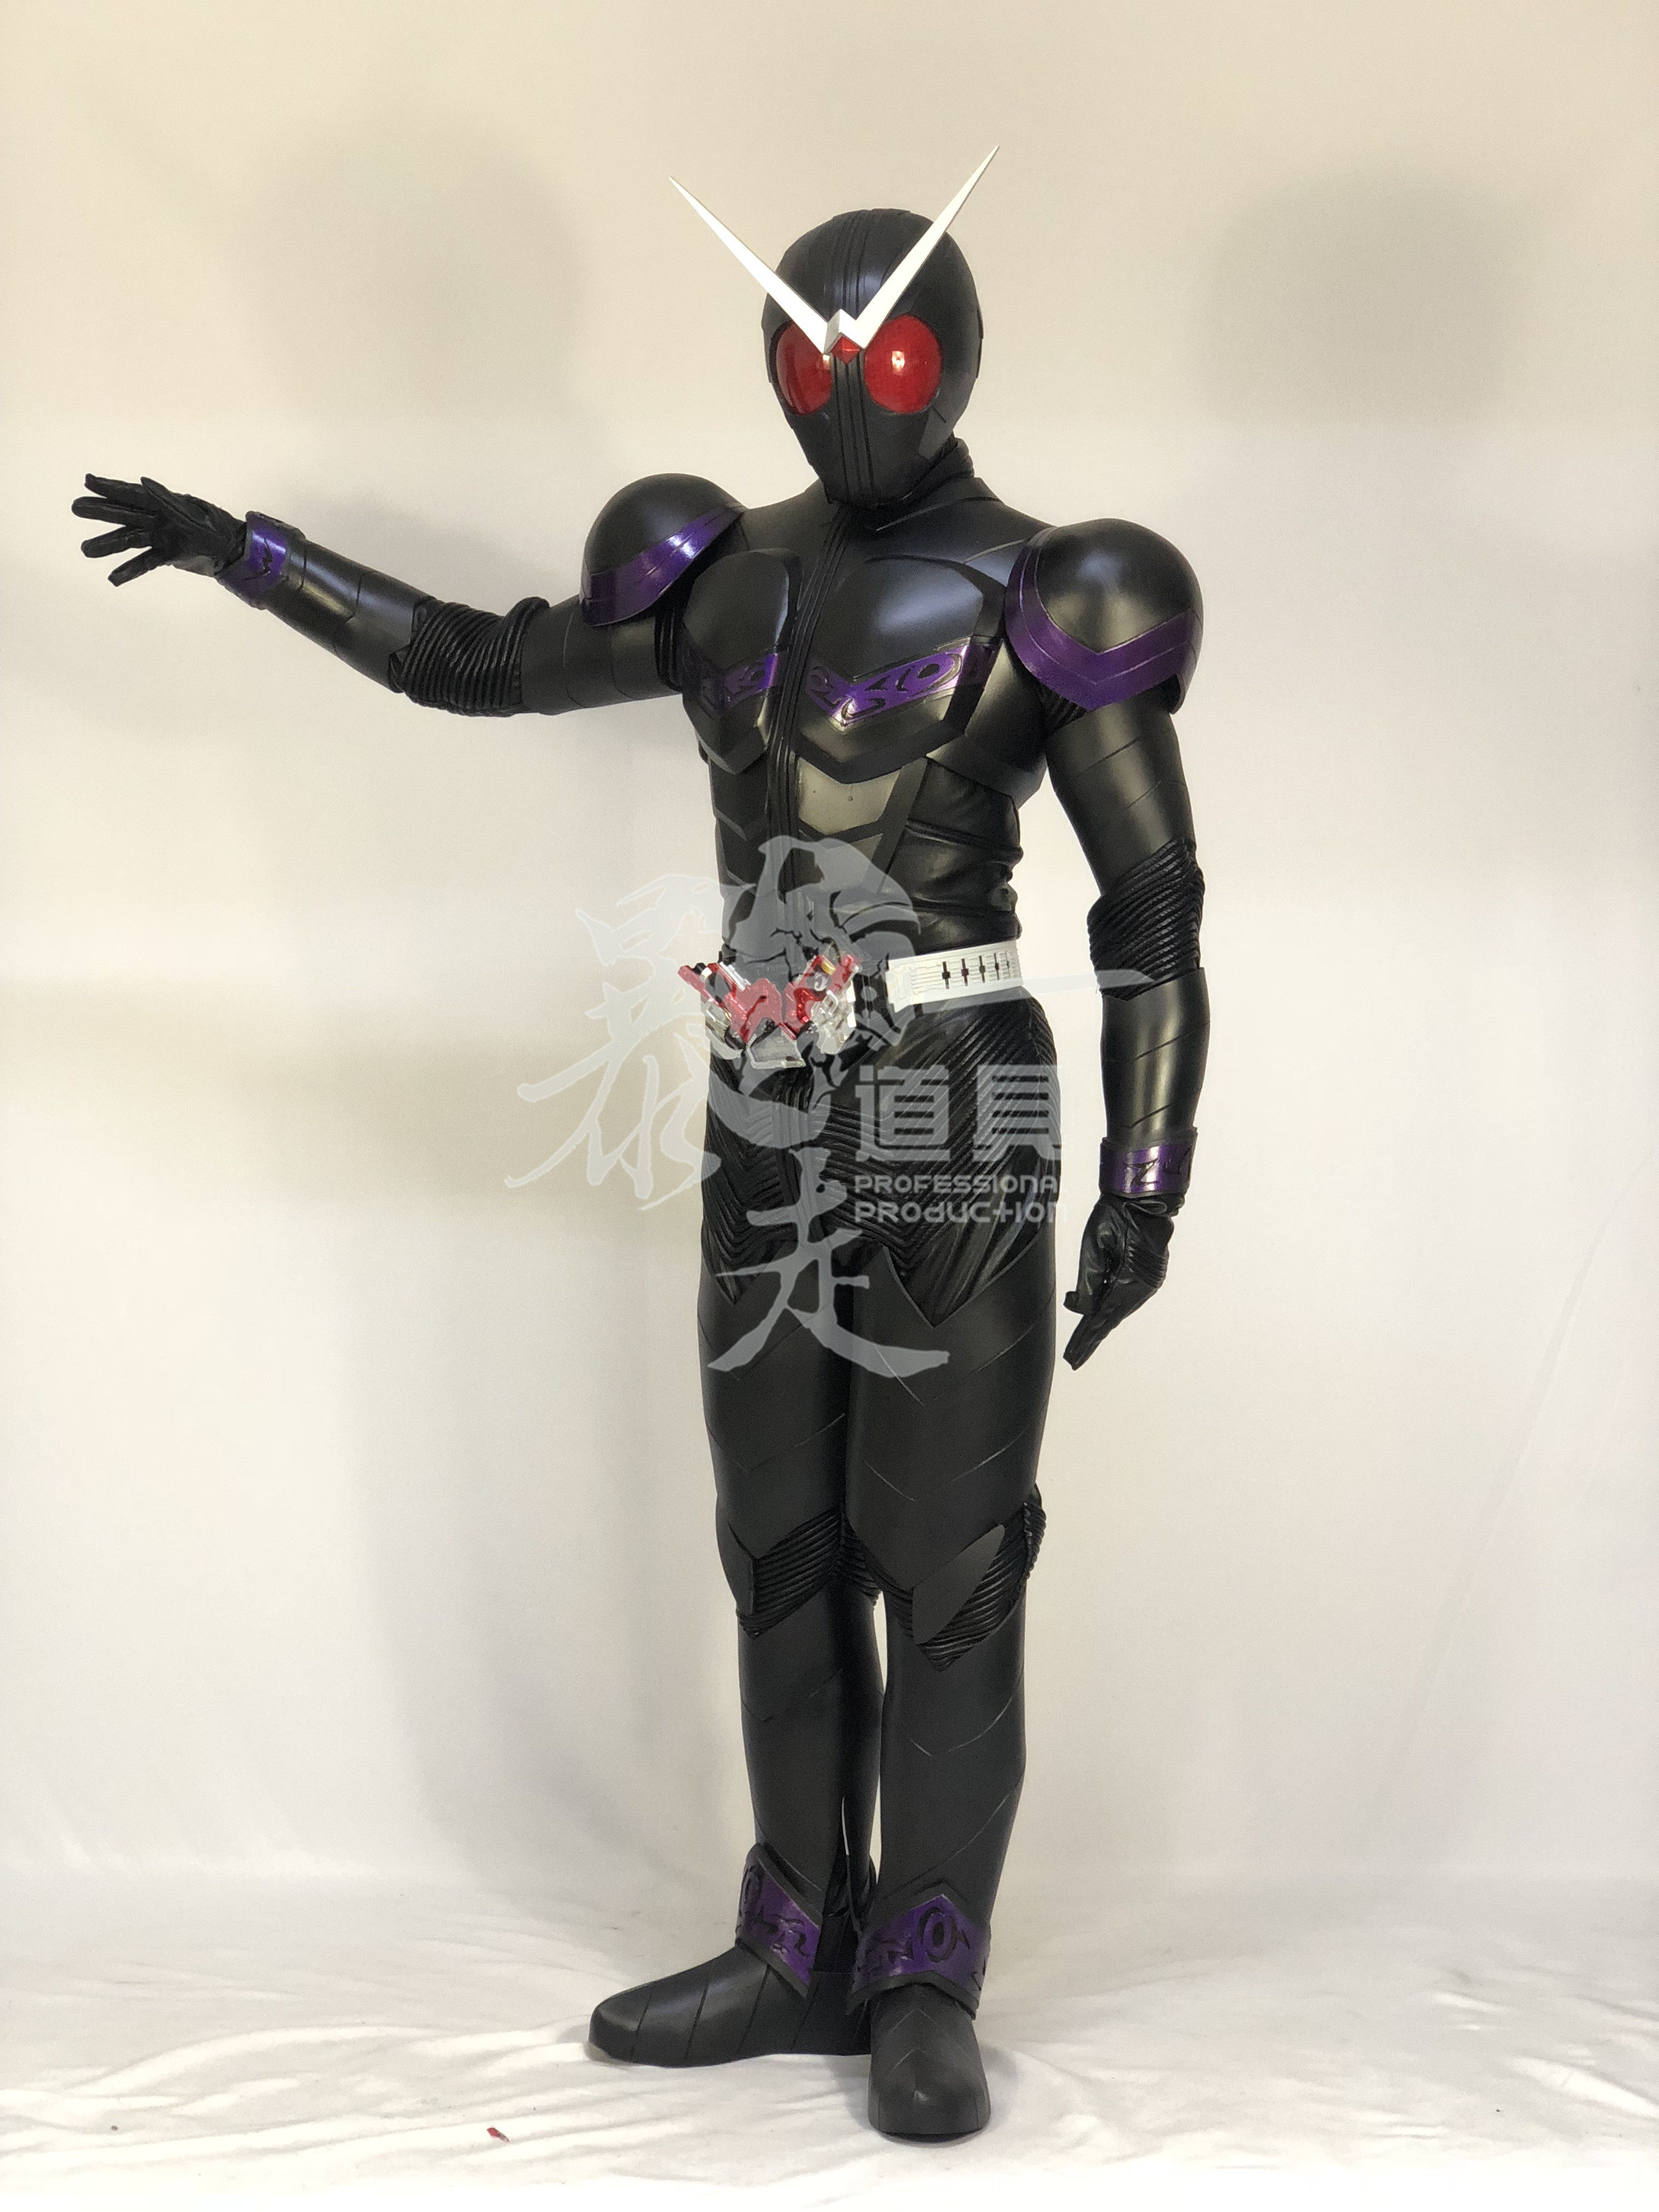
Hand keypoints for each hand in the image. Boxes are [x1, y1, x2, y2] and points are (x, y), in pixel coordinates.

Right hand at [72, 473, 244, 585]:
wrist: (233, 550)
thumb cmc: (216, 526)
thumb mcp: (193, 513)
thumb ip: (167, 501)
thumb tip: (144, 482)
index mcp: (165, 503)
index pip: (133, 494)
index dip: (110, 487)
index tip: (88, 481)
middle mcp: (158, 519)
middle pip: (125, 514)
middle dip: (101, 512)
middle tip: (76, 508)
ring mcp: (160, 537)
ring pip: (129, 540)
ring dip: (108, 545)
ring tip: (85, 550)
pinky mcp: (166, 555)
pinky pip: (144, 563)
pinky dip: (129, 571)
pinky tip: (113, 579)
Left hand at [1061, 1191, 1174, 1369]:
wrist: (1143, 1196)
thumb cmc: (1116, 1214)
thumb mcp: (1094, 1245)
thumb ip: (1089, 1281)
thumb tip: (1080, 1309)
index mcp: (1130, 1281)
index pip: (1102, 1318)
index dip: (1086, 1339)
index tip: (1072, 1358)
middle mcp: (1143, 1287)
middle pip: (1111, 1319)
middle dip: (1091, 1337)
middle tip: (1074, 1359)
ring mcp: (1149, 1282)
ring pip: (1119, 1309)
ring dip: (1100, 1321)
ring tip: (1081, 1340)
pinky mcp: (1149, 1275)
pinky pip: (1125, 1297)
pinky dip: (1110, 1306)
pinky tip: (1097, 1311)